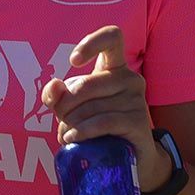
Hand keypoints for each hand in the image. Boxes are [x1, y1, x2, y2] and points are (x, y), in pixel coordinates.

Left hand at [41, 26, 171, 191]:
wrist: (131, 156)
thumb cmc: (98, 125)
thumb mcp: (73, 107)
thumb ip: (58, 95)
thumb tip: (54, 86)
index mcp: (115, 67)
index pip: (112, 37)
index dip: (92, 42)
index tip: (74, 61)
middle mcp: (130, 79)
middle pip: (87, 84)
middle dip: (65, 106)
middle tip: (60, 123)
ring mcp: (137, 100)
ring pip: (92, 106)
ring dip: (71, 124)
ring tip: (65, 136)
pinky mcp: (139, 122)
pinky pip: (104, 122)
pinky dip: (83, 131)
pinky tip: (73, 138)